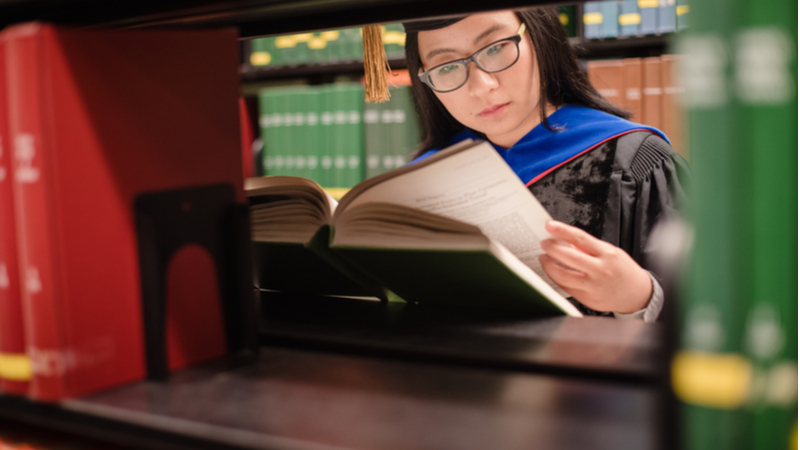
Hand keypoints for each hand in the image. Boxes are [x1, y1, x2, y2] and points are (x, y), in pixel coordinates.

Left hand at [538, 220, 652, 313]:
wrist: (637, 294)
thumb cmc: (623, 271)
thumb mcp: (612, 252)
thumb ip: (590, 248)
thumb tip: (566, 241)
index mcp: (607, 254)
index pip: (580, 238)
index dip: (563, 231)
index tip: (550, 226)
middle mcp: (600, 270)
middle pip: (569, 257)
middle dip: (552, 249)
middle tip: (544, 243)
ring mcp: (594, 287)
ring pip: (563, 276)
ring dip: (549, 266)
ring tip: (544, 258)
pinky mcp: (588, 299)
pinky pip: (566, 288)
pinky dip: (556, 278)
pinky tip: (553, 272)